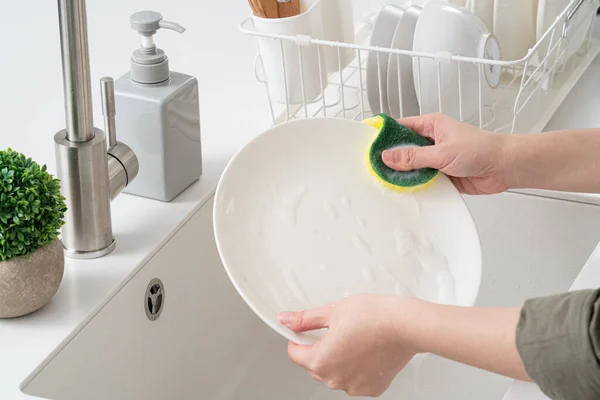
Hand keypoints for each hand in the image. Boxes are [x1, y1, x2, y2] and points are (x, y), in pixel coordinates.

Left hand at [278, 294, 416, 396]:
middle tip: (335, 330)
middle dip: (319, 349)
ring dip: (338, 360)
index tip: (306, 331)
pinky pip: (355, 379)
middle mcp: (335, 380)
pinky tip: (366, 350)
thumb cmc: (375, 317)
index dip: (298, 339)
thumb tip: (287, 320)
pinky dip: (356, 368)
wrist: (406, 326)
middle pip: (314, 366)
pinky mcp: (372, 389)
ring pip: (335, 374)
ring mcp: (354, 387)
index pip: (295, 354)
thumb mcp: (332, 311)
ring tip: (354, 338)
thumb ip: (305, 319)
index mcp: (321, 361)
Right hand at [381, 113, 510, 194]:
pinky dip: (416, 185)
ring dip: (404, 174)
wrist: (505, 167)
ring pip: (412, 166)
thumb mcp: (442, 152)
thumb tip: (388, 157)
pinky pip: (422, 180)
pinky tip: (406, 190)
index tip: (367, 143)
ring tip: (388, 181)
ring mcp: (436, 158)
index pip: (400, 127)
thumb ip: (414, 156)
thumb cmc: (482, 149)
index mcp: (431, 125)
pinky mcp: (442, 175)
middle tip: (373, 167)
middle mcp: (432, 141)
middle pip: (403, 149)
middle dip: (391, 159)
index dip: (383, 134)